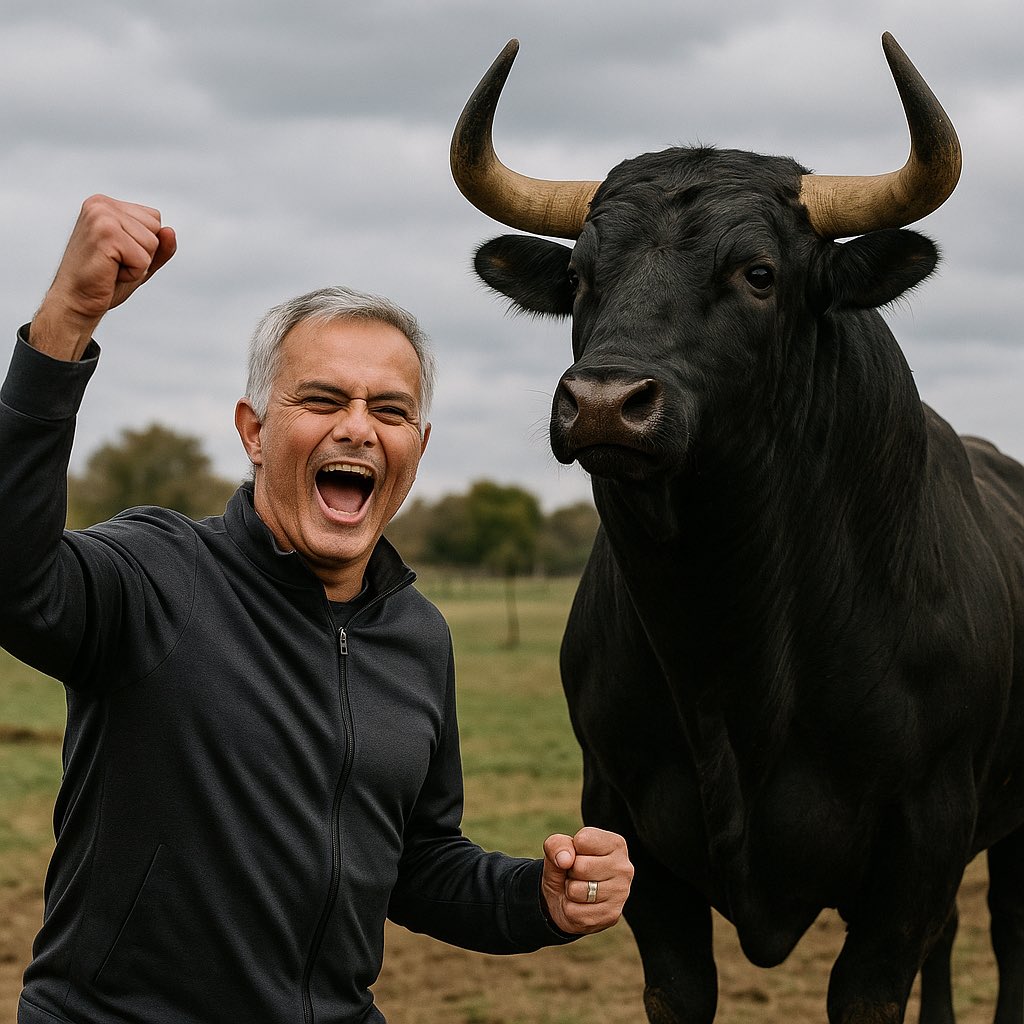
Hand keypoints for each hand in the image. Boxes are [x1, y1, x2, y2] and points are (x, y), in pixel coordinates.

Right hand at [30, 194, 176, 360]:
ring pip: (152, 243)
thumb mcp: (140, 261)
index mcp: (106, 204)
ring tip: (111, 267)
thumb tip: (170, 231)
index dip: (145, 245)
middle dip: (143, 253)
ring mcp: (101, 215)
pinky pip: (143, 259)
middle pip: (156, 228)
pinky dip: (133, 273)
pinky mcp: (105, 233)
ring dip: (137, 264)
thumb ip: (161, 247)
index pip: (155, 219)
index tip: (118, 254)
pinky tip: (110, 273)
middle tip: (113, 263)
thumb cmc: (105, 281)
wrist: (75, 301)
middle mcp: (101, 204)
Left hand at [541, 826, 632, 934]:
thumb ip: (557, 845)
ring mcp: (620, 893)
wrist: (563, 901)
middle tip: (577, 875)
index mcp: (615, 844)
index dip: (571, 849)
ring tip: (579, 889)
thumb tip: (564, 859)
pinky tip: (581, 905)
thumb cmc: (565, 868)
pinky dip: (570, 909)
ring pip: (576, 890)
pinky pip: (574, 911)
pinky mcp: (611, 915)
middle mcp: (624, 867)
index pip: (583, 840)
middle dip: (570, 872)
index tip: (577, 856)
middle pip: (580, 867)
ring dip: (570, 890)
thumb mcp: (556, 850)